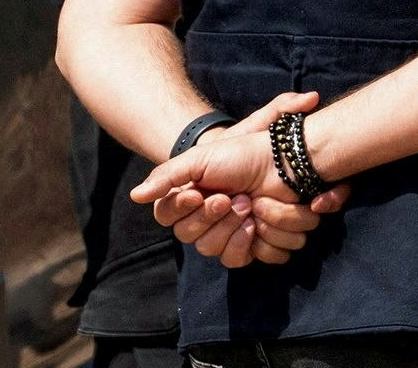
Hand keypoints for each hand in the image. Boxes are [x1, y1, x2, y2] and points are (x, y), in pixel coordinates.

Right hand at [135, 91, 352, 267]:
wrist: (283, 162)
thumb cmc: (240, 157)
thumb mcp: (200, 159)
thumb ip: (166, 176)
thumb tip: (135, 195)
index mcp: (189, 202)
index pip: (169, 220)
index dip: (183, 210)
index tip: (198, 193)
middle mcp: (207, 223)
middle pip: (197, 242)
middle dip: (217, 218)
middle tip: (236, 197)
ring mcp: (232, 237)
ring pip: (222, 255)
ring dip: (239, 228)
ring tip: (253, 204)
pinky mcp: (257, 247)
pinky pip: (248, 259)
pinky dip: (261, 240)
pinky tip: (264, 220)